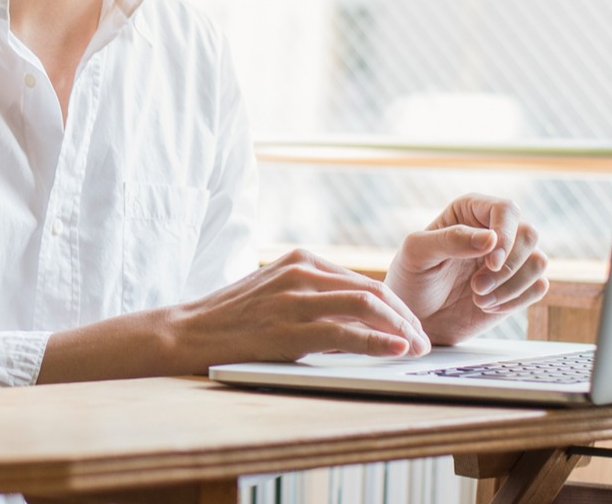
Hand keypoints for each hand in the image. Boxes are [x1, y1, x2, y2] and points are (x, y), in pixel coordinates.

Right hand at [167, 248, 432, 369]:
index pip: (363, 281)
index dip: (395, 306)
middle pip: (373, 290)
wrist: (188, 332)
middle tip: (423, 340)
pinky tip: (397, 351)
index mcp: (301, 260)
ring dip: (401, 328)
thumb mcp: (275, 294)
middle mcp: (301, 272)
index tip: (411, 327)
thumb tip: (358, 320)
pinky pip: (347, 332)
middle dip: (405, 317)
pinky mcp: (289, 328)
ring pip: (367, 304)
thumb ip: (312, 297)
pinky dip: (379, 342)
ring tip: (416, 348)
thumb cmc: (231, 319)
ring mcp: (295, 298)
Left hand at [385, 193, 548, 345]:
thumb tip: (492, 238)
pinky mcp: (518, 286)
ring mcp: (510, 259)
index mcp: (470, 211)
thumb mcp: (417, 254)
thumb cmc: (411, 278)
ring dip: (512, 286)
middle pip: (529, 234)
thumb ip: (450, 240)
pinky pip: (539, 287)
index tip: (491, 262)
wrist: (417, 318)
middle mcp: (495, 231)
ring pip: (538, 261)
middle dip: (508, 266)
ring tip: (479, 299)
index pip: (506, 209)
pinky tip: (487, 307)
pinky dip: (517, 300)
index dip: (506, 235)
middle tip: (476, 287)